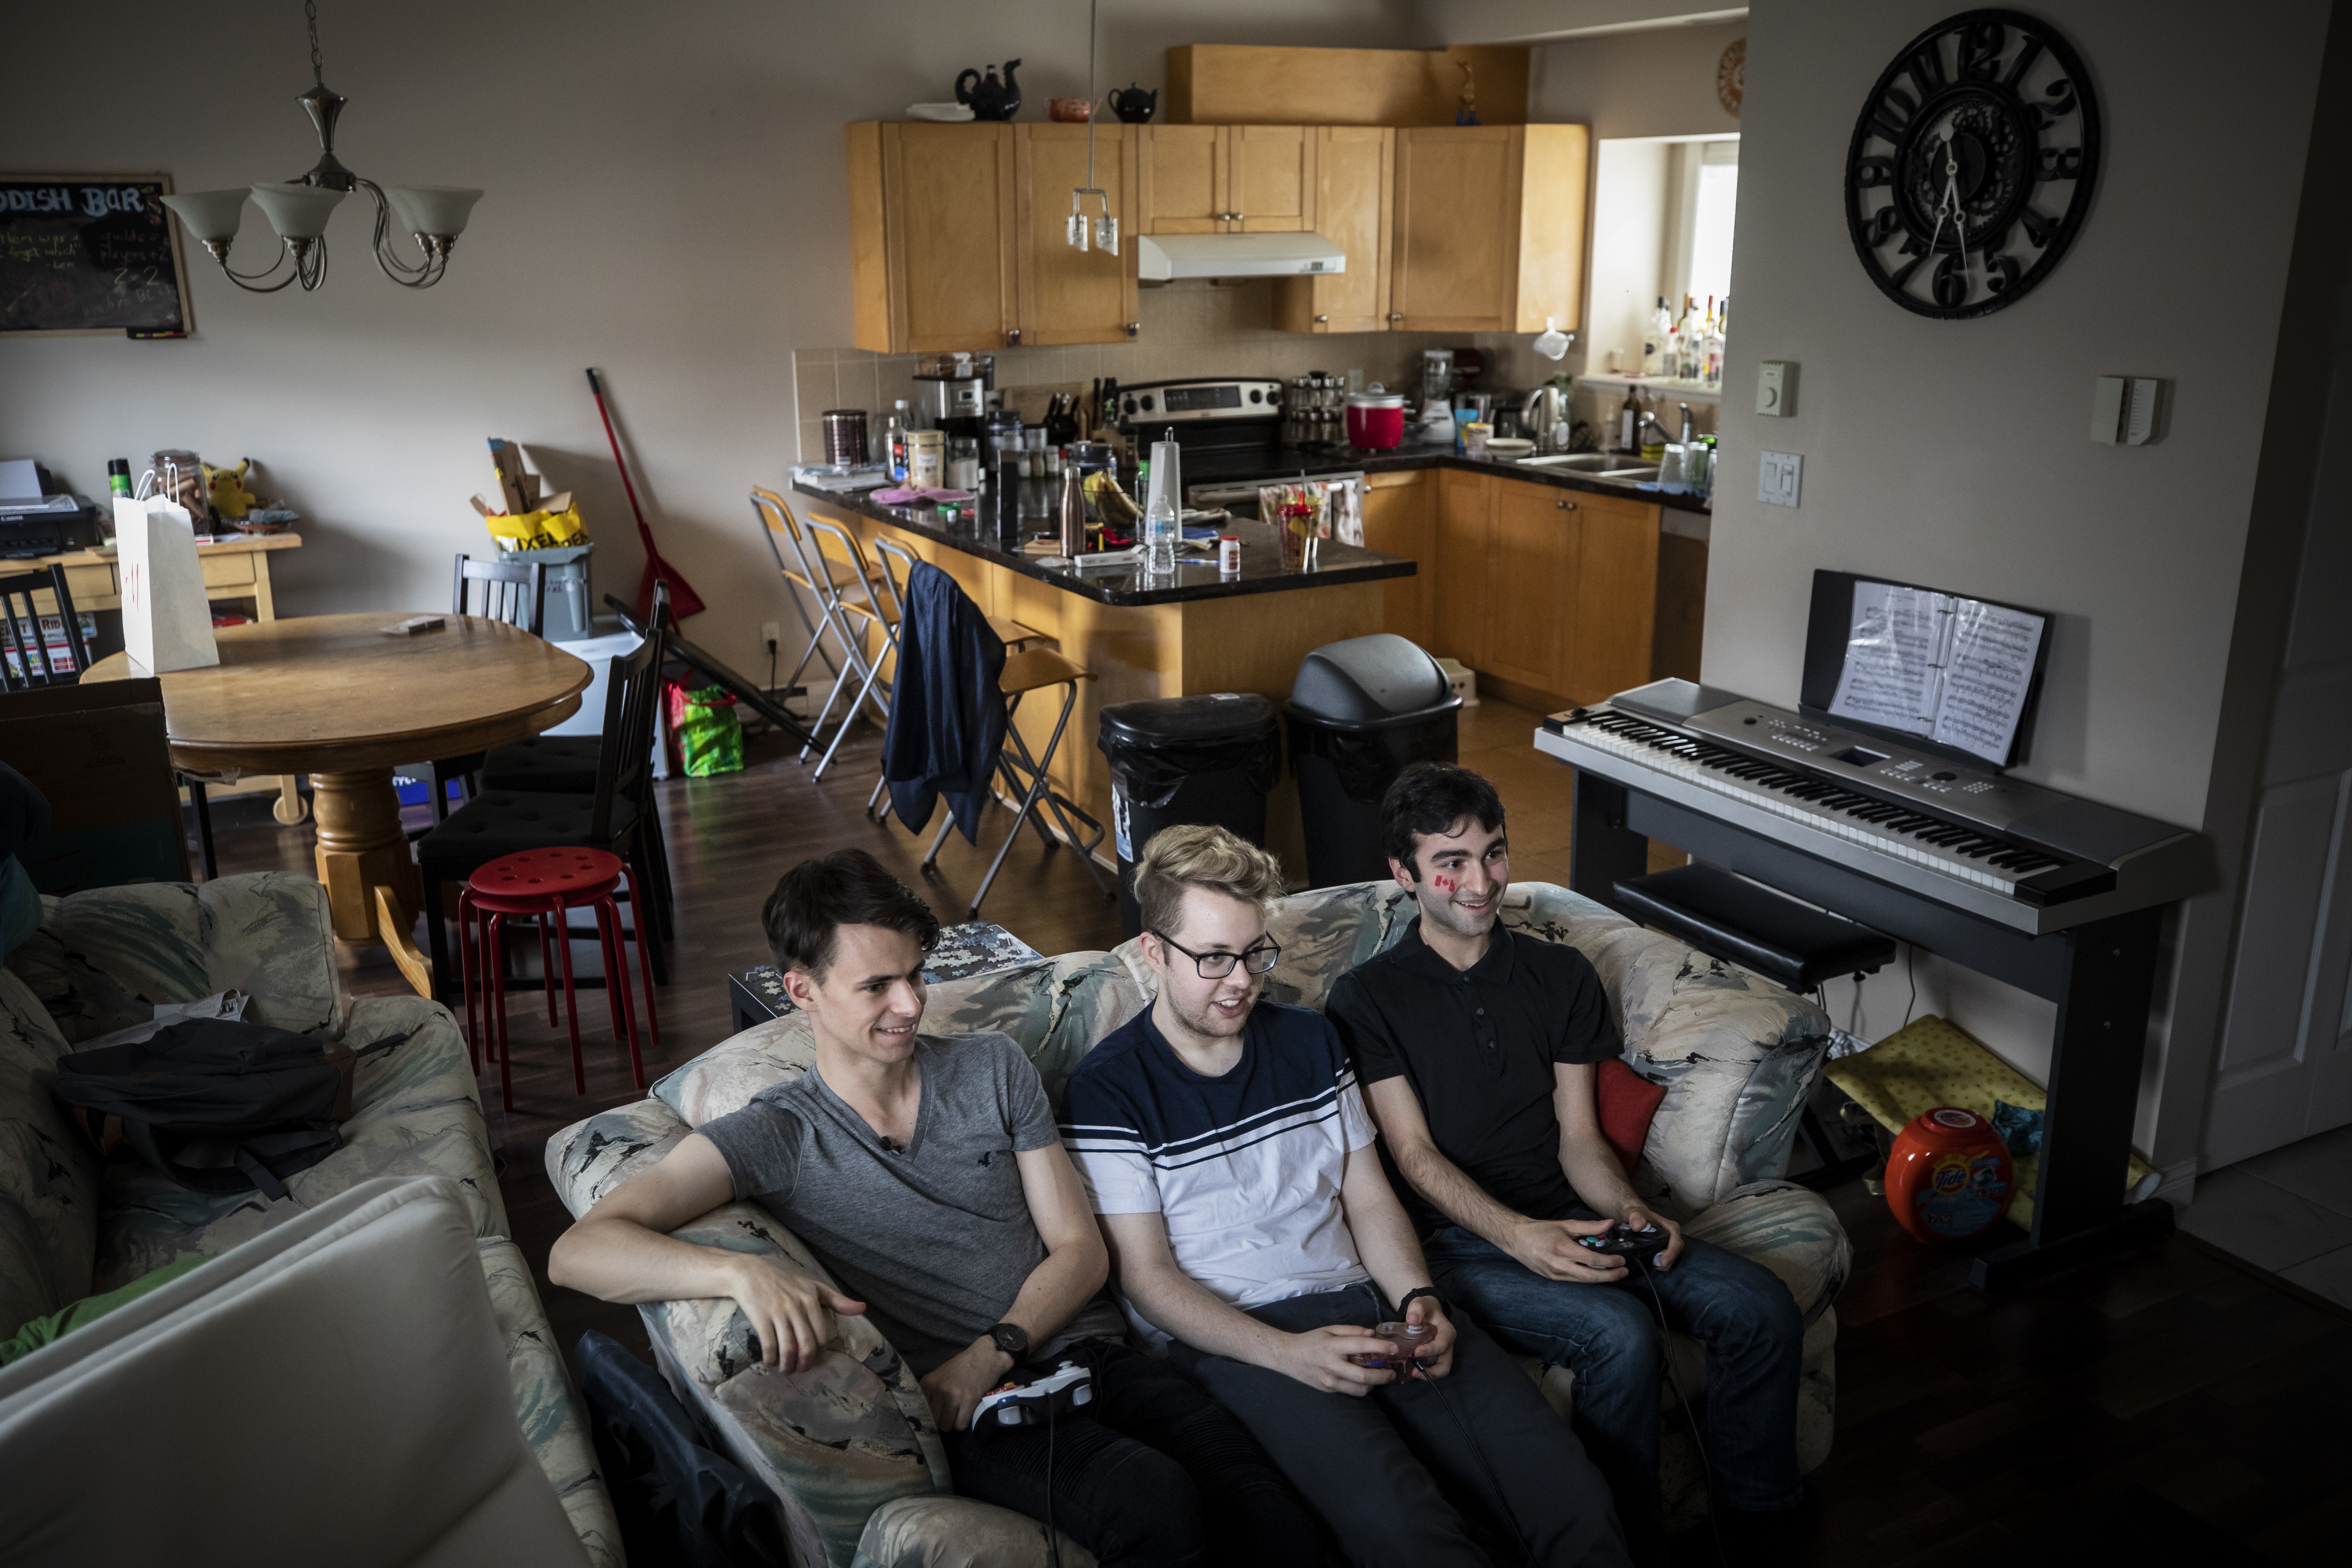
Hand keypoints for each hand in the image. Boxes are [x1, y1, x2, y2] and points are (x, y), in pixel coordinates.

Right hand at [730, 1256, 865, 1372]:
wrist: (750, 1273)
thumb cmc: (784, 1281)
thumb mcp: (813, 1287)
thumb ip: (837, 1300)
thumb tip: (862, 1308)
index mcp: (811, 1300)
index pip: (822, 1335)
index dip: (819, 1352)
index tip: (814, 1358)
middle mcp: (796, 1307)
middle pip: (806, 1345)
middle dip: (805, 1363)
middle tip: (801, 1369)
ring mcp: (778, 1313)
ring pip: (788, 1348)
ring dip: (788, 1365)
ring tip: (786, 1370)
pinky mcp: (760, 1318)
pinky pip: (769, 1346)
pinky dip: (771, 1359)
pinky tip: (770, 1362)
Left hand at [919, 1336, 1015, 1432]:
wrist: (984, 1357)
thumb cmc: (961, 1367)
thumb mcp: (940, 1375)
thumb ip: (930, 1392)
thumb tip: (923, 1415)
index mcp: (928, 1383)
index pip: (921, 1411)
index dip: (929, 1416)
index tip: (935, 1416)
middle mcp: (939, 1390)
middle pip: (934, 1421)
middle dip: (940, 1421)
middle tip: (948, 1414)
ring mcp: (954, 1396)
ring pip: (946, 1426)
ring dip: (952, 1422)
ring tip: (958, 1412)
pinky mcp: (969, 1402)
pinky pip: (960, 1425)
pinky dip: (963, 1422)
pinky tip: (966, 1412)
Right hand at [1274, 1324, 1401, 1395]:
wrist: (1288, 1357)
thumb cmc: (1311, 1340)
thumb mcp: (1329, 1329)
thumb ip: (1351, 1331)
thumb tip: (1372, 1334)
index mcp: (1332, 1347)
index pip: (1359, 1347)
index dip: (1379, 1348)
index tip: (1393, 1348)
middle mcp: (1331, 1366)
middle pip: (1363, 1376)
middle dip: (1382, 1376)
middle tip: (1392, 1372)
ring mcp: (1329, 1381)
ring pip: (1359, 1389)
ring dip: (1374, 1384)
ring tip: (1381, 1376)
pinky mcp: (1329, 1390)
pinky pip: (1350, 1391)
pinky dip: (1362, 1386)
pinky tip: (1365, 1379)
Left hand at [1402, 1296, 1456, 1380]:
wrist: (1425, 1311)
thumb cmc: (1425, 1308)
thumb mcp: (1420, 1303)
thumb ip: (1417, 1308)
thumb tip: (1413, 1321)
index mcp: (1447, 1332)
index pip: (1442, 1344)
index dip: (1431, 1350)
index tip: (1416, 1352)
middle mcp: (1447, 1345)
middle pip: (1445, 1365)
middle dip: (1432, 1372)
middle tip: (1415, 1372)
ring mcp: (1442, 1353)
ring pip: (1440, 1370)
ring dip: (1428, 1374)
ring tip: (1412, 1373)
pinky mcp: (1434, 1357)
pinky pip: (1432, 1368)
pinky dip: (1424, 1372)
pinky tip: (1411, 1370)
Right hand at [1507, 1215, 1629, 1283]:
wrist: (1518, 1239)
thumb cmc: (1542, 1230)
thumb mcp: (1566, 1224)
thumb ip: (1589, 1226)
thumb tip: (1609, 1224)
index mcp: (1563, 1249)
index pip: (1592, 1260)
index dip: (1609, 1262)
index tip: (1621, 1260)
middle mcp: (1560, 1265)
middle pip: (1590, 1276)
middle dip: (1610, 1276)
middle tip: (1623, 1271)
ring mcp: (1556, 1274)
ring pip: (1584, 1281)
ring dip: (1601, 1278)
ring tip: (1614, 1273)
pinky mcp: (1553, 1278)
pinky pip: (1575, 1279)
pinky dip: (1587, 1277)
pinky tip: (1595, 1272)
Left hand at [1622, 1203, 1685, 1270]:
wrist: (1634, 1215)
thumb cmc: (1637, 1213)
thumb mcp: (1634, 1213)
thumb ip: (1635, 1217)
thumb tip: (1638, 1226)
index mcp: (1671, 1227)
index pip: (1676, 1241)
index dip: (1671, 1253)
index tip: (1663, 1262)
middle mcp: (1673, 1236)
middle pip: (1675, 1252)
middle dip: (1668, 1261)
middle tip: (1655, 1267)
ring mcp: (1669, 1243)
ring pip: (1671, 1257)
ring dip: (1662, 1264)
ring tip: (1651, 1265)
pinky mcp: (1664, 1248)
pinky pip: (1665, 1259)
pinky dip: (1659, 1263)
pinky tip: (1650, 1264)